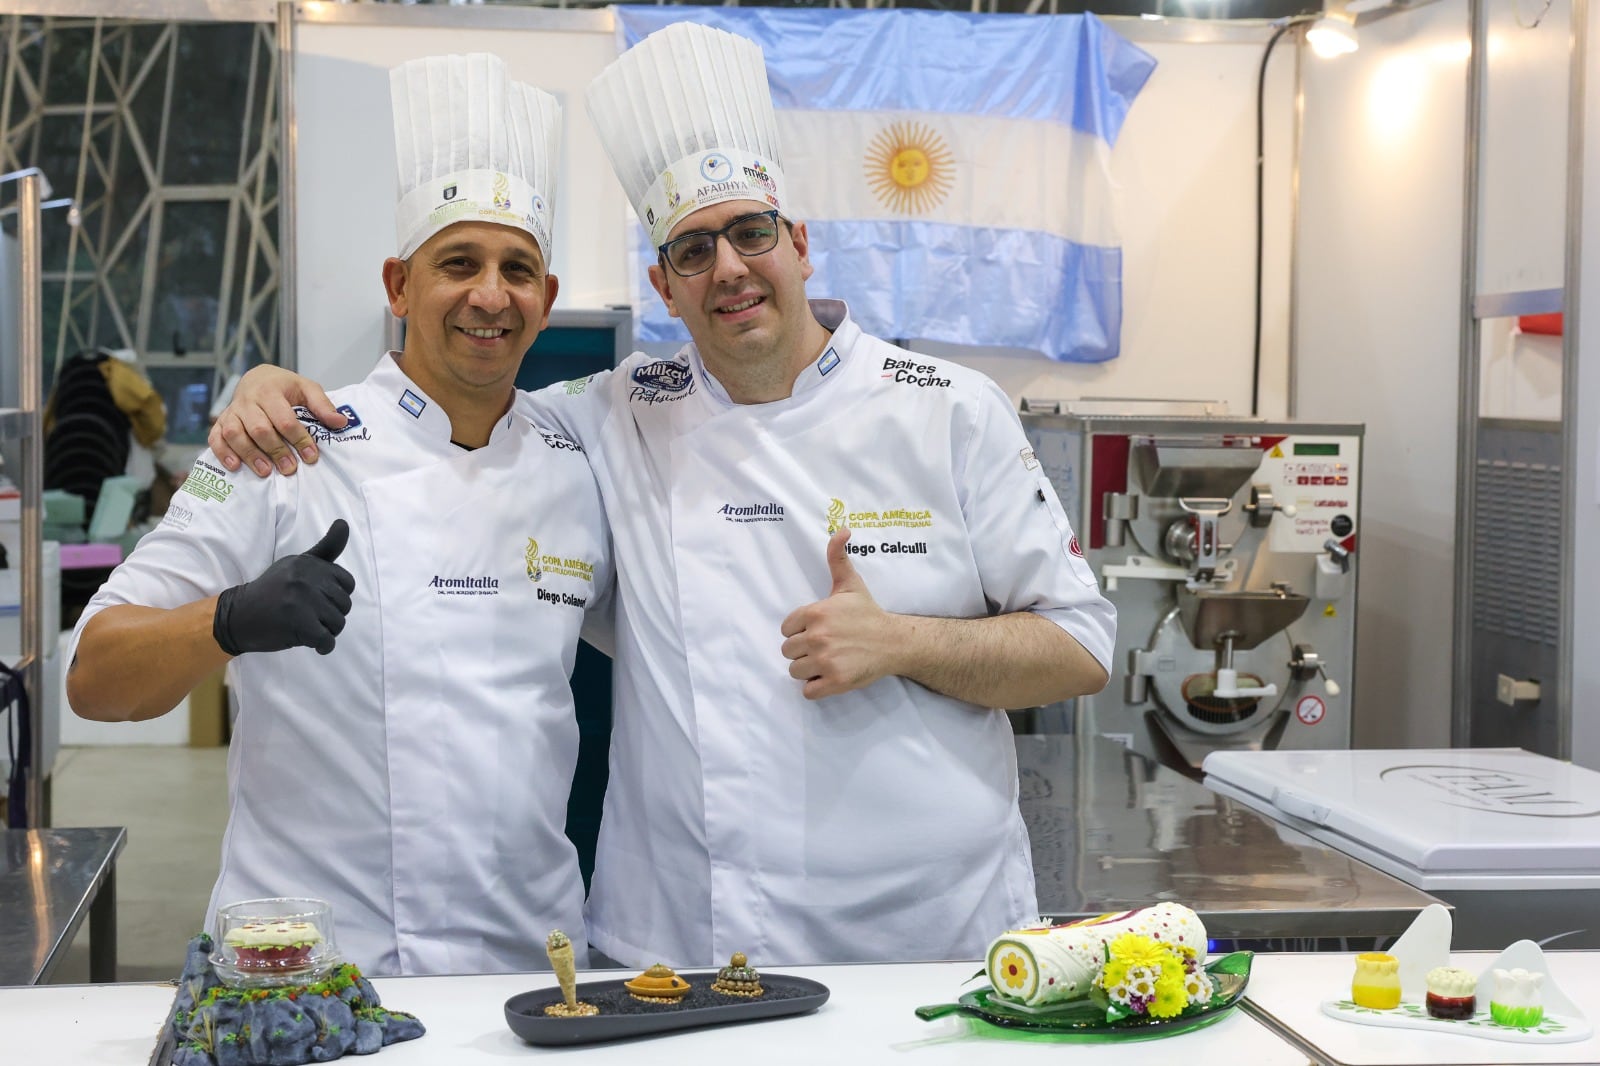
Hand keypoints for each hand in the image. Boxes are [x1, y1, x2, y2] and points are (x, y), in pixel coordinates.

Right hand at [209, 365, 347, 477]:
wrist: (257, 378)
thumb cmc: (284, 387)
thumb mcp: (306, 388)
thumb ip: (322, 405)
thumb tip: (340, 422)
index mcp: (270, 390)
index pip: (285, 418)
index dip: (299, 439)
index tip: (311, 456)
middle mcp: (248, 401)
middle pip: (259, 429)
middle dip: (276, 450)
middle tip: (290, 469)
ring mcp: (232, 412)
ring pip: (235, 434)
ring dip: (250, 455)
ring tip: (266, 472)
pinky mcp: (220, 422)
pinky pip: (215, 437)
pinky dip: (223, 452)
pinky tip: (235, 466)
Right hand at [213, 520, 355, 655]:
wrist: (237, 616)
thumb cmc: (273, 591)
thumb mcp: (297, 564)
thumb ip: (325, 548)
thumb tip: (344, 523)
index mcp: (307, 564)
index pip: (347, 583)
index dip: (336, 596)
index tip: (318, 599)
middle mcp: (305, 578)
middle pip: (344, 604)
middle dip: (331, 615)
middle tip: (310, 616)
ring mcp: (301, 601)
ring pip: (338, 623)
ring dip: (327, 631)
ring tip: (307, 627)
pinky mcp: (298, 624)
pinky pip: (327, 640)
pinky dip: (323, 647)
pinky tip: (311, 642)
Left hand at [779, 527, 899, 699]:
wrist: (894, 642)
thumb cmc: (868, 613)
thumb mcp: (850, 583)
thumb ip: (837, 557)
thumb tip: (841, 529)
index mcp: (816, 613)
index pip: (786, 629)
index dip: (800, 631)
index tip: (818, 631)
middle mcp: (817, 637)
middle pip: (788, 651)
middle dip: (803, 651)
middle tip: (824, 647)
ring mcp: (826, 661)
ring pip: (795, 671)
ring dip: (808, 670)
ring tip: (828, 661)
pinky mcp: (835, 682)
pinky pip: (808, 691)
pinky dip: (816, 687)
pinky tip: (830, 677)